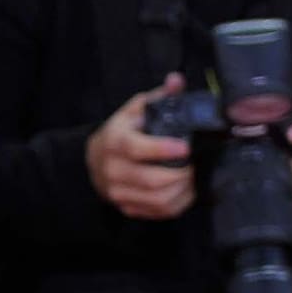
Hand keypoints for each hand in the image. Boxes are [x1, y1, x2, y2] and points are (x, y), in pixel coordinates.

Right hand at [86, 82, 196, 222]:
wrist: (96, 159)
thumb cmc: (124, 132)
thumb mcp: (136, 110)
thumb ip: (159, 96)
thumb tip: (176, 80)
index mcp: (115, 142)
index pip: (136, 149)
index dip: (161, 150)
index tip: (185, 148)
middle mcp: (112, 169)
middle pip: (150, 180)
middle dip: (181, 175)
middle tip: (196, 166)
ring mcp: (118, 191)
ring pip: (157, 199)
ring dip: (183, 191)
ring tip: (194, 178)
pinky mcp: (127, 207)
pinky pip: (158, 212)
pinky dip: (178, 204)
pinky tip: (186, 191)